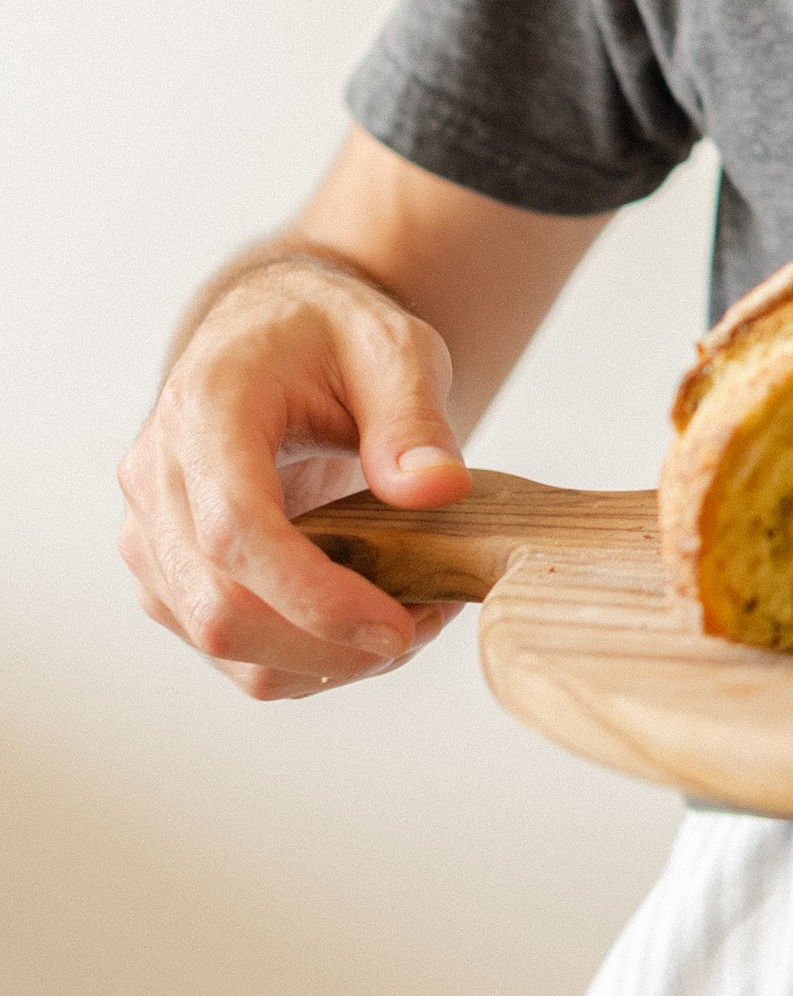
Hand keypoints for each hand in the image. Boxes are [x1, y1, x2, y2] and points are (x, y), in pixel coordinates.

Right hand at [117, 257, 471, 700]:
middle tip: (420, 629)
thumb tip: (438, 490)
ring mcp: (151, 534)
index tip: (396, 626)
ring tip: (408, 623)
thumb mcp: (391, 348)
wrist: (273, 334)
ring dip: (320, 661)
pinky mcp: (166, 574)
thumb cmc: (329, 335)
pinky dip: (300, 660)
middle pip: (219, 608)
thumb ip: (413, 417)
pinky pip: (227, 649)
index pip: (236, 530)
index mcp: (204, 409)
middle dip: (327, 646)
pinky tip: (364, 626)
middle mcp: (156, 477)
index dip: (314, 597)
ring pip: (221, 643)